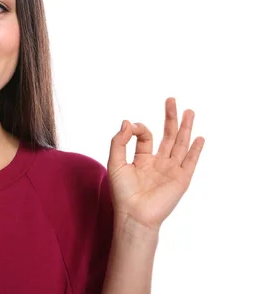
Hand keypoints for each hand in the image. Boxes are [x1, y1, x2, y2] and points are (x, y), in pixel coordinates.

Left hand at [107, 98, 204, 230]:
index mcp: (142, 159)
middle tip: (171, 100)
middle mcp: (158, 163)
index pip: (146, 136)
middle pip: (167, 135)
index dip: (139, 127)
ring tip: (189, 111)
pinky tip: (200, 138)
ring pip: (180, 144)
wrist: (134, 215)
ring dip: (185, 128)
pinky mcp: (181, 179)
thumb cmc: (122, 193)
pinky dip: (195, 150)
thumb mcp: (115, 162)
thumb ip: (119, 141)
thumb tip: (128, 121)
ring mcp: (171, 170)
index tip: (132, 127)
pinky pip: (190, 162)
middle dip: (170, 118)